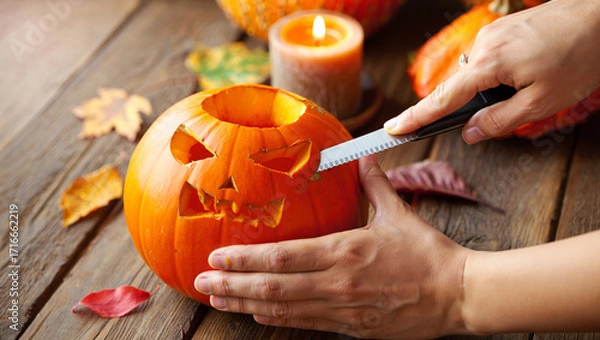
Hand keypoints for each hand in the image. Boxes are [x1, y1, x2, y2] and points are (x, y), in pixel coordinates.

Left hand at [194, 155, 471, 338]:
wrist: (457, 295)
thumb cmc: (428, 253)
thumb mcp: (399, 214)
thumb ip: (374, 184)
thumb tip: (362, 155)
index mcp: (346, 250)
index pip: (283, 256)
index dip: (245, 257)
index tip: (217, 254)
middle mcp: (338, 282)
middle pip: (273, 287)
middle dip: (232, 284)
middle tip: (202, 280)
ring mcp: (342, 308)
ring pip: (282, 310)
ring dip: (245, 303)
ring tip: (217, 298)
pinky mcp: (351, 327)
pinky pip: (304, 324)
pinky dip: (276, 319)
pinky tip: (255, 314)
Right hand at [385, 0, 599, 143]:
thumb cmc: (580, 57)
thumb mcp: (542, 102)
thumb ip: (500, 121)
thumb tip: (470, 133)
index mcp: (490, 63)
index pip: (443, 98)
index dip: (416, 118)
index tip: (393, 129)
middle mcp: (483, 44)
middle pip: (460, 86)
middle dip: (474, 104)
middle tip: (510, 107)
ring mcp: (493, 33)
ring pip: (476, 73)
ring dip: (491, 88)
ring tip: (531, 85)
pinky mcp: (503, 28)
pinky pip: (488, 58)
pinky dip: (498, 73)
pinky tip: (528, 72)